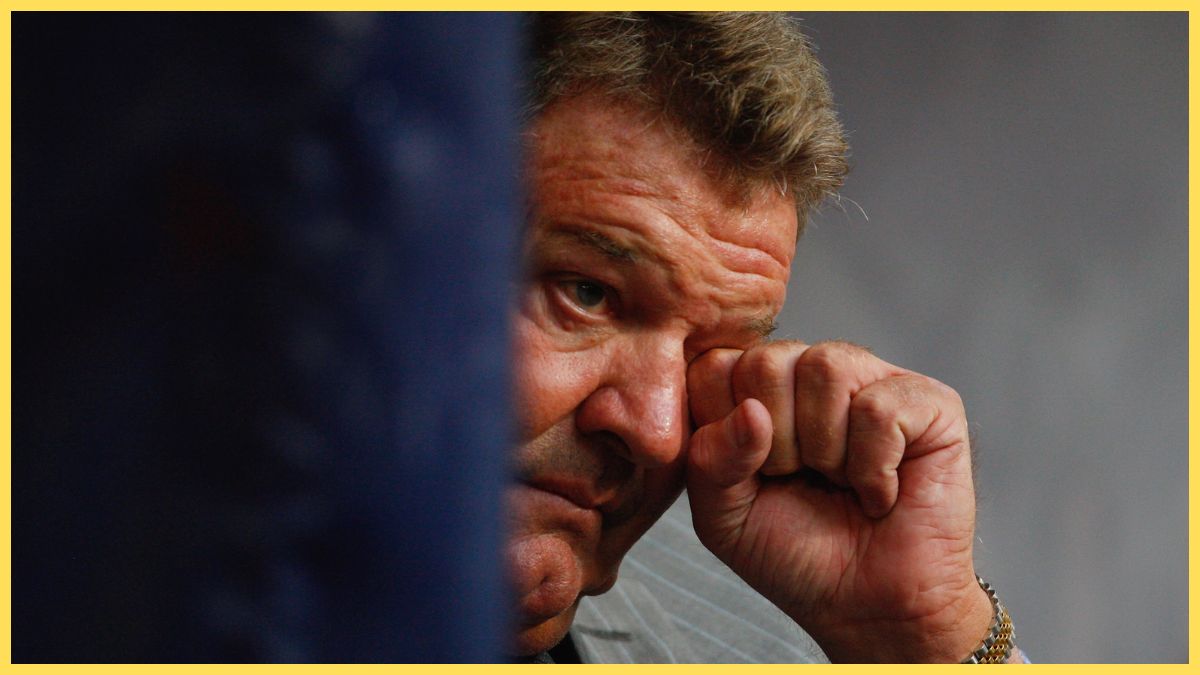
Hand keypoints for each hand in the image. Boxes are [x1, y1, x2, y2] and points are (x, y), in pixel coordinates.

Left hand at [685, 340, 992, 662]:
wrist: (868, 609)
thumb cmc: (795, 554)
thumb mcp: (722, 515)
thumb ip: (709, 459)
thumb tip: (750, 410)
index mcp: (758, 388)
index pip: (713, 365)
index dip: (723, 428)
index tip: (752, 475)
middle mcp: (812, 372)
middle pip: (766, 361)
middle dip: (775, 443)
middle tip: (802, 481)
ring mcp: (872, 379)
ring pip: (825, 368)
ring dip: (826, 450)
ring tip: (841, 482)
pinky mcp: (930, 403)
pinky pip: (879, 407)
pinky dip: (873, 467)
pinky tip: (880, 492)